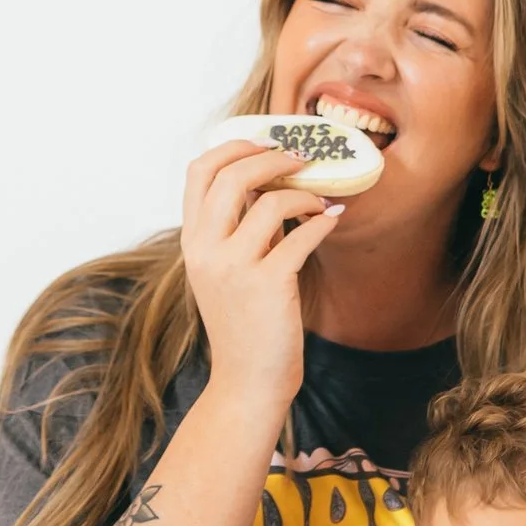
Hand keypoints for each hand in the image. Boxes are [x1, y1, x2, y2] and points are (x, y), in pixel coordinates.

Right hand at [181, 136, 339, 407]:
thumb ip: (240, 227)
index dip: (232, 147)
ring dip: (304, 193)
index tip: (263, 143)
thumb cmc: (245, 324)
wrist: (247, 382)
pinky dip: (323, 221)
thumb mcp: (227, 271)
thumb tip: (271, 181)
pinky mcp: (269, 284)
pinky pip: (303, 234)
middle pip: (231, 175)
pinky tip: (333, 220)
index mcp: (193, 243)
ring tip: (319, 202)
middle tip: (300, 160)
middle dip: (271, 157)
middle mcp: (206, 251)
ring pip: (271, 200)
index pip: (199, 172)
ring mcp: (234, 267)